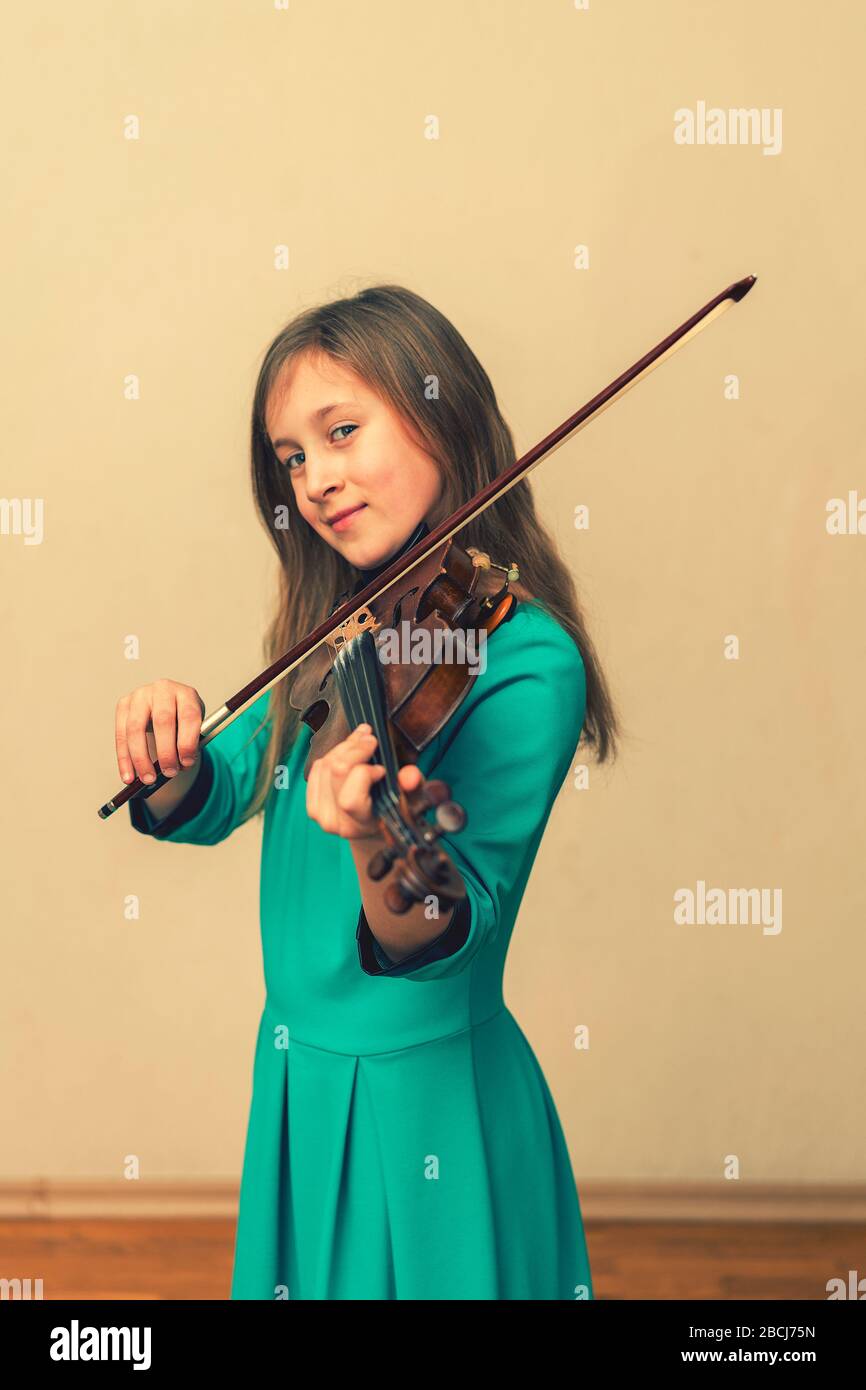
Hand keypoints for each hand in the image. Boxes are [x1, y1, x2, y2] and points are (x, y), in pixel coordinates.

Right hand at [115, 679, 204, 783]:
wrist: (168, 704)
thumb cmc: (182, 719)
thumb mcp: (194, 728)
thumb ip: (190, 745)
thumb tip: (179, 767)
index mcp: (186, 694)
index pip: (189, 716)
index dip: (188, 742)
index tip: (187, 763)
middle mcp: (163, 690)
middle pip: (162, 721)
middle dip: (166, 752)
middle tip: (169, 772)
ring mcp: (140, 695)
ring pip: (136, 728)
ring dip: (141, 758)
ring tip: (147, 778)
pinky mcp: (123, 704)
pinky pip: (121, 734)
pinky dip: (124, 759)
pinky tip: (128, 775)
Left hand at [306, 723, 422, 841]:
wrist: (374, 828)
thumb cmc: (394, 811)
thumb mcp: (411, 800)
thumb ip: (413, 787)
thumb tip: (410, 775)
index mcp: (362, 825)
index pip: (350, 798)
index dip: (364, 774)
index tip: (381, 768)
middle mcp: (337, 823)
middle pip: (336, 772)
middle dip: (355, 748)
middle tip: (371, 739)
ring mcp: (320, 814)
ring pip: (325, 765)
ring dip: (345, 748)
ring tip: (362, 742)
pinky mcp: (312, 804)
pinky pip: (316, 768)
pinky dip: (332, 754)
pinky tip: (348, 752)